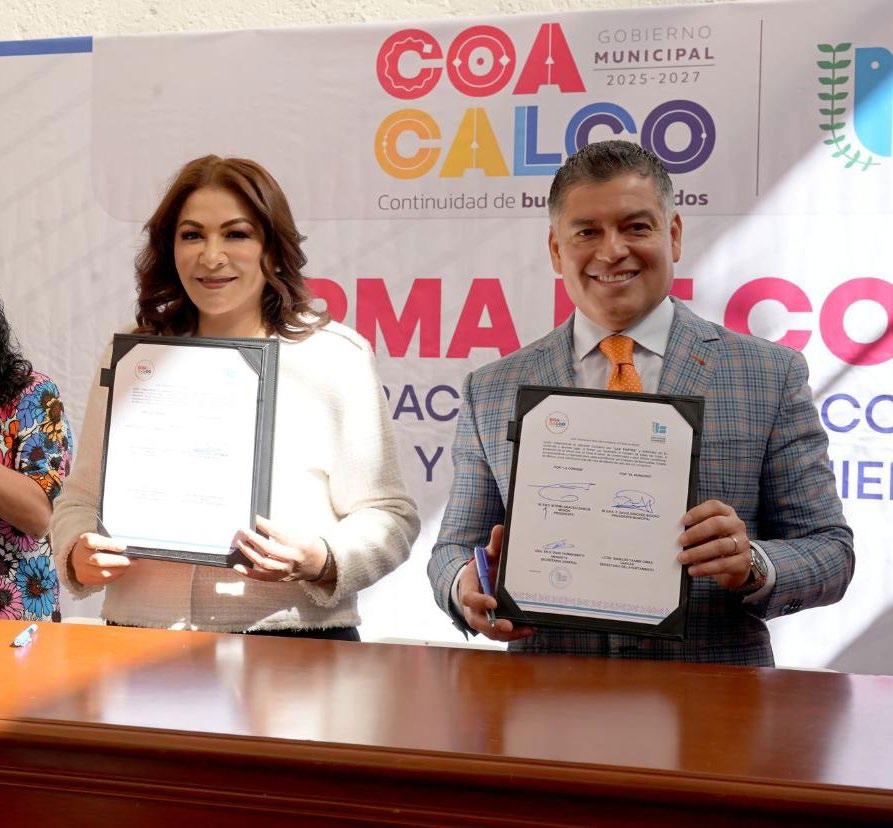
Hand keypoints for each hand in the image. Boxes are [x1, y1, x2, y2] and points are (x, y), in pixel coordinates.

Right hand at [70, 532, 132, 585]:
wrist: (79, 556)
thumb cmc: (95, 544)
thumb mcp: (100, 536)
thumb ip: (113, 540)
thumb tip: (130, 547)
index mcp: (85, 540)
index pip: (94, 542)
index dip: (109, 545)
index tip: (123, 547)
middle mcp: (81, 555)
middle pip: (99, 560)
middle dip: (118, 561)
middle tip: (130, 560)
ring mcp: (81, 568)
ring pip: (102, 573)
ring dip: (119, 570)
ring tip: (128, 565)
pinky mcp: (85, 579)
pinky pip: (102, 580)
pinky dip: (115, 576)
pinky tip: (120, 570)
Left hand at [233, 516, 329, 582]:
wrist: (322, 565)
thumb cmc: (312, 546)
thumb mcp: (304, 534)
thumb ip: (285, 531)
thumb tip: (263, 525)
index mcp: (299, 545)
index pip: (277, 533)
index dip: (264, 524)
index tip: (254, 518)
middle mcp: (292, 559)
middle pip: (268, 549)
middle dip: (253, 539)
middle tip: (243, 530)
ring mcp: (285, 570)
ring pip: (263, 563)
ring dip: (249, 552)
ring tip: (240, 543)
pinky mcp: (281, 578)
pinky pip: (262, 577)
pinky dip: (248, 573)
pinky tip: (237, 566)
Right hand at [458, 524, 534, 641]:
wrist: (478, 583)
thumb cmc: (483, 569)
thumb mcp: (487, 555)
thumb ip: (494, 545)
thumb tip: (501, 528)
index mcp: (469, 589)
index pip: (470, 598)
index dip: (480, 602)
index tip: (493, 602)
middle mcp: (472, 608)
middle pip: (478, 621)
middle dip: (493, 625)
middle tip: (507, 625)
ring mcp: (482, 619)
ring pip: (490, 632)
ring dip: (507, 634)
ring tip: (525, 629)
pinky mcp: (492, 626)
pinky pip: (501, 635)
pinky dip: (515, 634)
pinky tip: (530, 628)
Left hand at [677, 499, 750, 589]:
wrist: (736, 563)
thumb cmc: (716, 542)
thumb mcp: (708, 532)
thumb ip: (696, 529)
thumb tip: (676, 534)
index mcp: (727, 513)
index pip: (714, 506)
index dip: (698, 512)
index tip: (683, 521)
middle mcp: (737, 525)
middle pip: (717, 524)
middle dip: (696, 533)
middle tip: (680, 541)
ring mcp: (743, 543)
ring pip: (720, 546)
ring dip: (698, 553)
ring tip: (682, 558)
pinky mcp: (743, 562)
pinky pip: (723, 564)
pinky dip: (705, 568)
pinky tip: (693, 570)